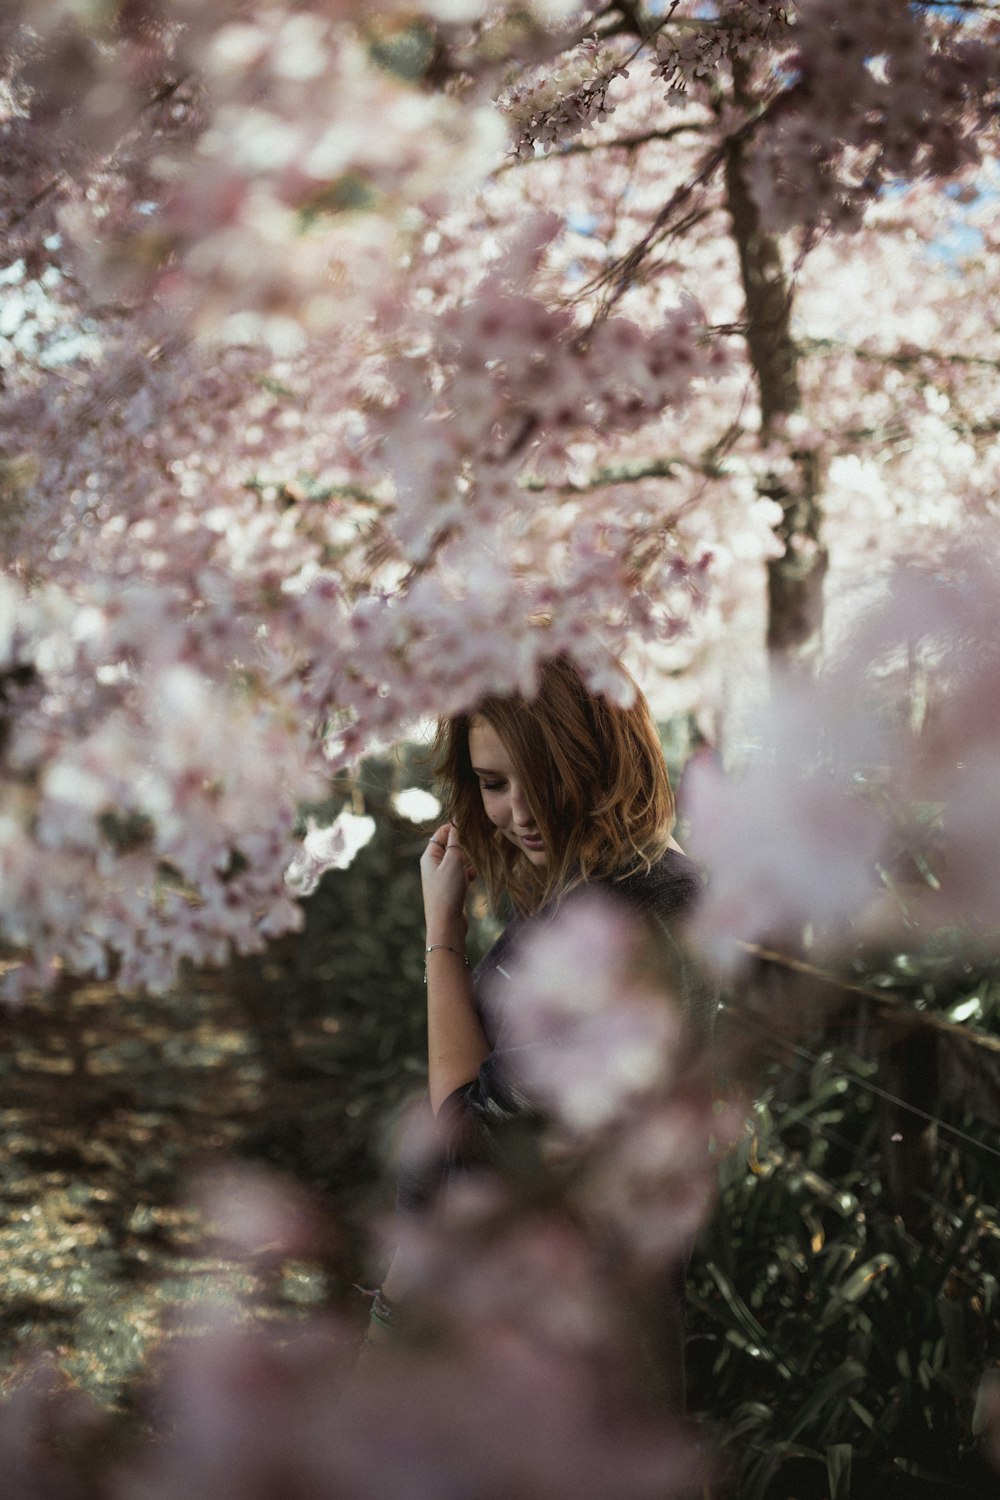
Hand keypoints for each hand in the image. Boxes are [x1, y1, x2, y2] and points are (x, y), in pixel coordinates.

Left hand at [420, 822, 475, 946]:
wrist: (447, 923)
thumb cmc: (448, 891)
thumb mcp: (453, 861)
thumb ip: (455, 841)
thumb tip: (455, 825)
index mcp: (430, 856)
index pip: (441, 833)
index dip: (454, 826)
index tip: (470, 824)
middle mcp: (433, 865)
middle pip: (450, 846)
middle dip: (463, 844)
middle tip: (476, 844)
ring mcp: (442, 877)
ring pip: (457, 860)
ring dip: (467, 859)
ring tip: (476, 861)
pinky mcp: (450, 888)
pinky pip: (461, 874)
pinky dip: (468, 872)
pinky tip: (474, 876)